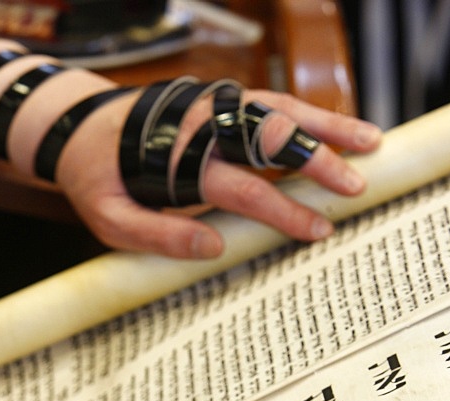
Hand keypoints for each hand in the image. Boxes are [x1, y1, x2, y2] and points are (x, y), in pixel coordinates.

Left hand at [55, 86, 381, 257]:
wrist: (78, 128)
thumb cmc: (97, 181)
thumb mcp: (110, 222)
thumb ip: (158, 237)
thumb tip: (214, 249)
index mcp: (179, 161)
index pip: (244, 187)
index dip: (284, 210)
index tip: (319, 230)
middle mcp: (202, 126)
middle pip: (271, 138)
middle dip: (318, 160)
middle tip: (357, 187)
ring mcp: (212, 106)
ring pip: (278, 109)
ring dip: (326, 124)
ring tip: (371, 142)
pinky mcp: (218, 101)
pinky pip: (270, 102)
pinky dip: (306, 113)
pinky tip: (336, 128)